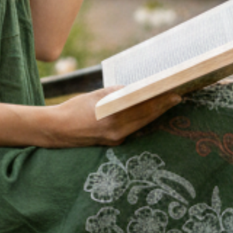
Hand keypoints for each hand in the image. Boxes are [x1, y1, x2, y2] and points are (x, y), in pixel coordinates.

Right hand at [39, 88, 180, 147]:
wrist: (55, 130)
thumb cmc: (73, 109)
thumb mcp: (95, 96)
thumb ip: (116, 93)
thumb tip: (134, 90)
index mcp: (112, 118)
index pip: (143, 108)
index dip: (160, 101)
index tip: (175, 94)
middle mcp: (116, 132)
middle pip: (146, 118)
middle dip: (162, 107)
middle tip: (178, 97)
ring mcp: (115, 140)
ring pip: (141, 125)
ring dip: (154, 114)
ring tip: (167, 103)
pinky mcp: (112, 142)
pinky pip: (132, 129)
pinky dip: (142, 120)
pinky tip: (149, 113)